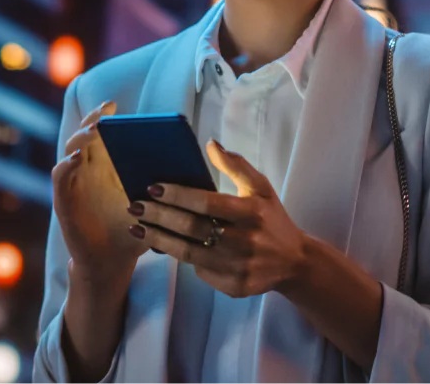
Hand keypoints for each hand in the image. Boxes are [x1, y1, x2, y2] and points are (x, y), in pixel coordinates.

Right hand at [51, 101, 146, 280]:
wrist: (114, 261)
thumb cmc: (135, 229)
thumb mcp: (152, 204)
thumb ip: (163, 184)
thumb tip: (187, 162)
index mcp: (108, 164)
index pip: (102, 133)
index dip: (104, 116)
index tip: (113, 105)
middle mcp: (88, 169)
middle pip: (84, 135)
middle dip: (92, 121)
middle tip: (104, 113)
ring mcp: (74, 183)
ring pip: (70, 151)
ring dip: (80, 139)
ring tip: (94, 132)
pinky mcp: (64, 201)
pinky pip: (60, 178)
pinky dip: (66, 166)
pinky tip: (77, 159)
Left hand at [126, 139, 308, 297]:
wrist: (294, 262)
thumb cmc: (272, 219)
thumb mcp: (261, 188)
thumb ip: (236, 165)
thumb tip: (210, 144)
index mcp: (251, 212)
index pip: (207, 203)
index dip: (178, 195)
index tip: (153, 187)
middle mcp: (244, 241)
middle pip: (192, 228)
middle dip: (160, 216)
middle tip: (135, 206)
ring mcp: (238, 267)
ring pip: (189, 253)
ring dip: (159, 239)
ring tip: (137, 228)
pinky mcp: (233, 286)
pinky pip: (199, 271)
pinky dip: (179, 256)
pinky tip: (161, 245)